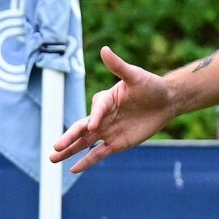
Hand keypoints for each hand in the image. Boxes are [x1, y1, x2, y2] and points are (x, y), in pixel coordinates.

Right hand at [48, 47, 175, 172]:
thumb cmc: (150, 85)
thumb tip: (105, 50)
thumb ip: (118, 66)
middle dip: (69, 138)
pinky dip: (87, 161)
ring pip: (85, 143)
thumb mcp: (135, 75)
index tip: (93, 126)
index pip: (96, 110)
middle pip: (81, 129)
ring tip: (53, 158)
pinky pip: (98, 153)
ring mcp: (107, 131)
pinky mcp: (116, 143)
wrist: (165, 101)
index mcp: (104, 100)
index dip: (95, 117)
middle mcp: (102, 117)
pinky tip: (73, 169)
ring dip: (70, 151)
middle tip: (54, 147)